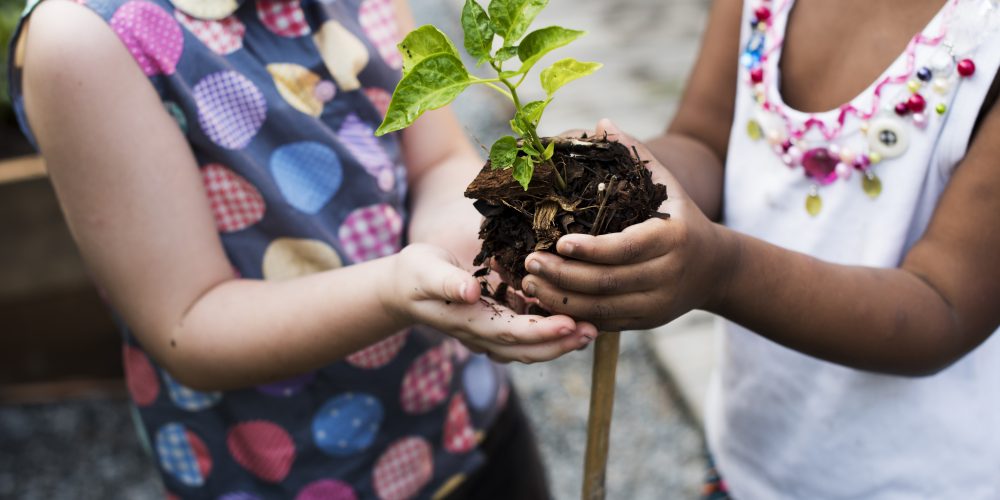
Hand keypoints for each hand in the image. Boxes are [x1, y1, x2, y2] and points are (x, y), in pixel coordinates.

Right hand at [381, 243, 598, 362]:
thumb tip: (470, 291)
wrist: (405, 288)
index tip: (569, 324)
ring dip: (559, 342)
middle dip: (560, 343)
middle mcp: (482, 335)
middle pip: (526, 348)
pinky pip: (526, 335)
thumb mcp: (425, 271)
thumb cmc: (416, 274)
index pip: (509, 333)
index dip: (541, 332)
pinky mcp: (497, 325)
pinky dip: (550, 332)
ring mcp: (490, 334)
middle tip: (592, 330)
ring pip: (529, 347)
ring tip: (590, 329)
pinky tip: (572, 318)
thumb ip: (446, 282)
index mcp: (467, 322)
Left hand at [521, 120, 736, 330]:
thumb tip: (602, 124)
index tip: (559, 242)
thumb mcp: (665, 184)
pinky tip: (545, 301)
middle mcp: (666, 275)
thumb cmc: (679, 216)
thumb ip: (634, 155)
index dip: (592, 249)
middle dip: (564, 275)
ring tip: (528, 283)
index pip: (627, 248)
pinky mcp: (645, 322)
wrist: (713, 269)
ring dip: (560, 299)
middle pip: (608, 282)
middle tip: (529, 261)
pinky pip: (604, 323)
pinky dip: (572, 315)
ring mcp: (656, 304)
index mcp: (672, 238)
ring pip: (602, 309)